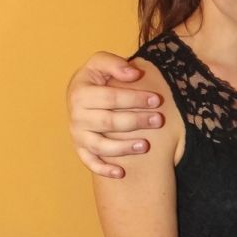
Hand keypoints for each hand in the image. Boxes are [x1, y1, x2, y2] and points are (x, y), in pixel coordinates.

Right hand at [67, 52, 164, 177]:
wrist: (79, 96)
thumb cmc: (95, 79)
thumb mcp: (99, 63)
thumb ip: (114, 64)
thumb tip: (134, 74)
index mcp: (80, 92)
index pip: (111, 97)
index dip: (135, 98)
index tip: (157, 99)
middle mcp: (76, 115)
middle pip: (109, 122)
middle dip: (136, 121)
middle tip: (159, 120)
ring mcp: (78, 134)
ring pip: (101, 145)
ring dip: (123, 148)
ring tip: (145, 146)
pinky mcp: (80, 148)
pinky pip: (90, 162)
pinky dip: (103, 169)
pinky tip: (120, 173)